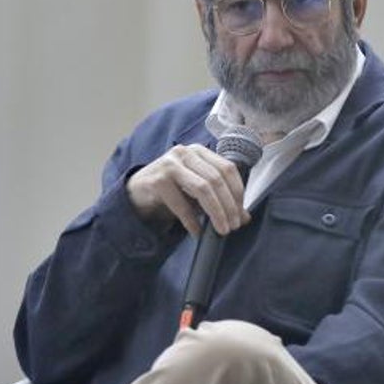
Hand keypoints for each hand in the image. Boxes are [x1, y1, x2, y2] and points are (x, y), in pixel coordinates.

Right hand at [126, 144, 249, 235]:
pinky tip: (197, 232)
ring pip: (203, 188)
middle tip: (233, 225)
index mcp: (199, 152)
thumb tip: (245, 217)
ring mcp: (169, 165)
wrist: (137, 192)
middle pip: (217, 179)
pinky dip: (192, 221)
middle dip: (229, 205)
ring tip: (221, 229)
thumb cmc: (172, 190)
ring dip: (216, 212)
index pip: (227, 168)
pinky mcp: (157, 181)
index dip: (237, 192)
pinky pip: (181, 204)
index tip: (241, 213)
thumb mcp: (197, 191)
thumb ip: (220, 199)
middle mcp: (185, 153)